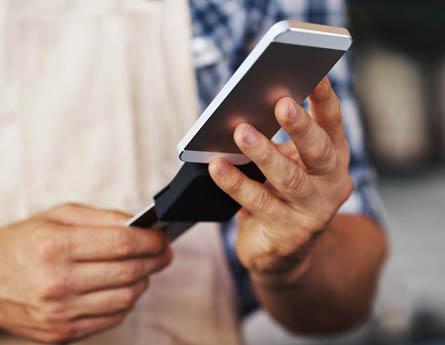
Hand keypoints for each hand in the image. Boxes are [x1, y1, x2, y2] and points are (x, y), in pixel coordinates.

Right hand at [0, 203, 171, 343]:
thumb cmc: (24, 243)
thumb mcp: (58, 216)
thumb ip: (103, 217)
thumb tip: (140, 224)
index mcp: (57, 247)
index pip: (122, 244)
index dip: (151, 241)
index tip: (163, 237)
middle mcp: (58, 282)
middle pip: (130, 272)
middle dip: (157, 260)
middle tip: (164, 252)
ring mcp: (60, 312)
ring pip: (126, 298)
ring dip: (144, 281)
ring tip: (145, 268)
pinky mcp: (62, 332)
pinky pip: (112, 318)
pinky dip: (126, 301)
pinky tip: (124, 287)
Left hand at [209, 77, 353, 283]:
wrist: (283, 253)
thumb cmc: (283, 197)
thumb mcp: (287, 166)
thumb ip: (278, 143)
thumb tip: (246, 113)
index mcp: (334, 159)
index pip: (332, 125)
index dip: (325, 99)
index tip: (314, 74)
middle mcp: (332, 184)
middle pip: (319, 151)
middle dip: (300, 126)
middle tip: (281, 103)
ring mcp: (315, 211)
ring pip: (289, 178)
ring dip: (264, 153)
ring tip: (241, 132)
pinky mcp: (290, 233)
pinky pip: (258, 203)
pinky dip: (235, 183)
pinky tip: (217, 166)